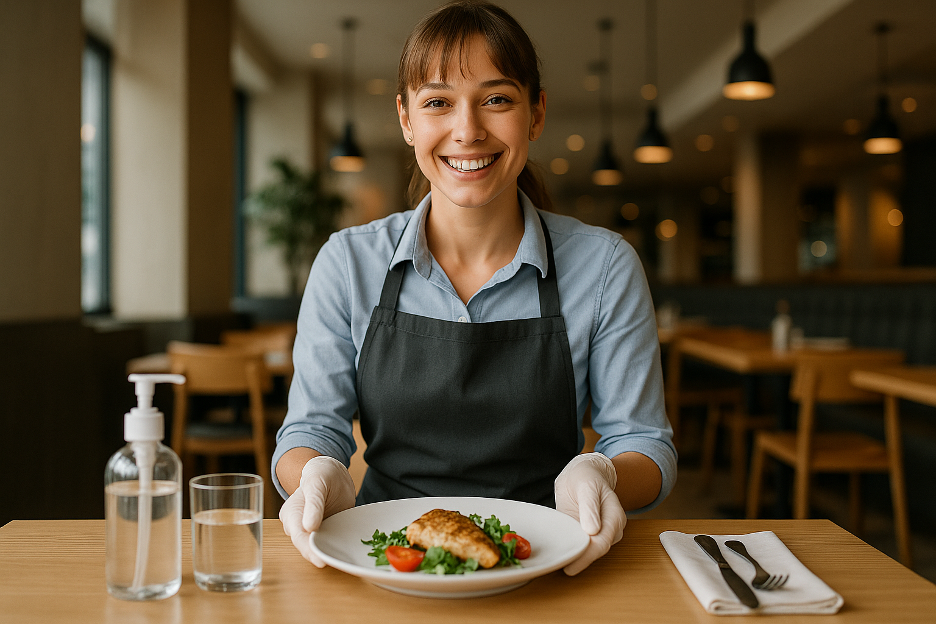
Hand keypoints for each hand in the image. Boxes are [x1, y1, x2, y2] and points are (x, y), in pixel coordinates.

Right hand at [279, 455, 355, 565]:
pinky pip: (330, 543)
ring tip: (341, 563)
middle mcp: (298, 526)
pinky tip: (346, 554)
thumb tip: (308, 527)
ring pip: (319, 547)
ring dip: (328, 554)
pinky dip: (336, 548)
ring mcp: (312, 531)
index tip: (321, 561)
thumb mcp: (317, 483)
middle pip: (307, 546)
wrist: (331, 473)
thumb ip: (313, 504)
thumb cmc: (320, 474)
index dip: (309, 550)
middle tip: (335, 565)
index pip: (299, 537)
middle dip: (319, 555)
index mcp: (291, 514)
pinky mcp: (326, 532)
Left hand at [554, 452, 626, 575]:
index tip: (570, 566)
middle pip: (595, 551)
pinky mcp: (585, 533)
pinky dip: (569, 548)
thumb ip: (589, 506)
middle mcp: (609, 529)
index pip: (602, 543)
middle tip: (558, 567)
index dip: (586, 556)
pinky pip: (578, 544)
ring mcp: (598, 532)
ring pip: (587, 550)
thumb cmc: (587, 476)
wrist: (583, 472)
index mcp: (614, 517)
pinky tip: (557, 553)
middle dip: (578, 560)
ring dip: (573, 556)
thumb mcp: (586, 485)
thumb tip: (593, 531)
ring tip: (555, 563)